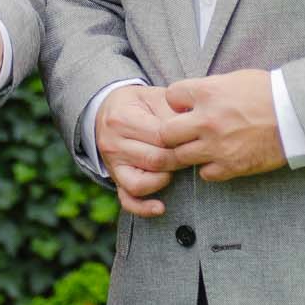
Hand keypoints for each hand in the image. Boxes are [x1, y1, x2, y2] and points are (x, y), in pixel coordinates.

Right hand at [96, 84, 183, 217]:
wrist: (107, 111)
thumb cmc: (138, 104)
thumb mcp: (154, 97)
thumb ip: (173, 111)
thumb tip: (197, 127)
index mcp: (123, 119)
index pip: (161, 137)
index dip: (183, 141)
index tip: (196, 139)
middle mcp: (113, 144)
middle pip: (155, 160)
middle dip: (178, 160)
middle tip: (192, 154)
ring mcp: (112, 164)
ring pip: (142, 183)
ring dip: (164, 179)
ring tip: (175, 169)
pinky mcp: (115, 178)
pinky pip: (127, 199)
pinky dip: (143, 207)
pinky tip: (160, 208)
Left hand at [163, 70, 286, 181]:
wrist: (296, 115)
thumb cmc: (270, 92)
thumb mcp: (235, 79)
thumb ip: (209, 89)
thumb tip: (193, 98)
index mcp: (207, 93)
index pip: (171, 96)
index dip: (177, 101)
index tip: (185, 106)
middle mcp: (206, 120)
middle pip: (166, 132)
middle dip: (172, 132)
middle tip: (184, 132)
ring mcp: (216, 145)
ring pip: (181, 156)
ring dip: (189, 152)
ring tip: (202, 147)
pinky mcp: (230, 165)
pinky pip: (205, 174)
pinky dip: (209, 168)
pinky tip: (219, 158)